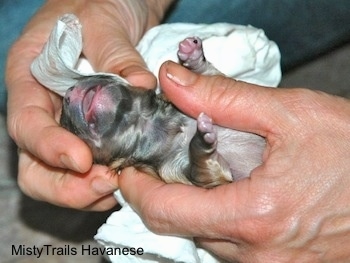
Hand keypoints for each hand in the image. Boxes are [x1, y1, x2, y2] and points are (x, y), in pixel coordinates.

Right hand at [6, 0, 171, 209]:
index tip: (82, 161)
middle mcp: (43, 110)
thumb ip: (118, 56)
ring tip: (117, 185)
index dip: (49, 148)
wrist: (109, 8)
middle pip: (33, 165)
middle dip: (66, 185)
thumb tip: (142, 87)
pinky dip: (102, 184)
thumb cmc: (96, 6)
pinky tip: (124, 178)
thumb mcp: (104, 22)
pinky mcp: (88, 135)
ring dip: (85, 191)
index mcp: (30, 79)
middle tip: (106, 182)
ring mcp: (65, 126)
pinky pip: (85, 171)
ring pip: (57, 176)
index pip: (26, 124)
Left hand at [119, 61, 349, 261]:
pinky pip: (230, 245)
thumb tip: (175, 81)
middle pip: (180, 226)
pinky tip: (230, 192)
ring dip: (190, 206)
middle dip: (160, 195)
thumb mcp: (292, 114)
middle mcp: (258, 252)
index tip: (130, 168)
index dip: (137, 189)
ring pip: (204, 237)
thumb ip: (224, 98)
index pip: (166, 211)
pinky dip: (217, 218)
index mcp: (255, 215)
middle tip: (157, 164)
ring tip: (196, 172)